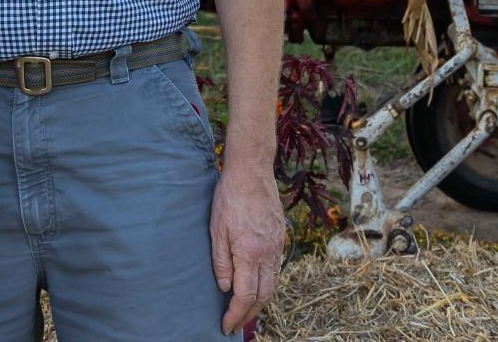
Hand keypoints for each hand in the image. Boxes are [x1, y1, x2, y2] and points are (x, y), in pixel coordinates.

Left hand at [210, 163, 284, 333]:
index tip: (225, 326)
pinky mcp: (280, 238)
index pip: (245, 296)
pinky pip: (276, 269)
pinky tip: (256, 285)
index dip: (235, 315)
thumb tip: (225, 288)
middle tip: (235, 324)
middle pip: (263, 296)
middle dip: (249, 315)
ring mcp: (277, 246)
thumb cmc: (229, 197)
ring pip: (272, 284)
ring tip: (245, 311)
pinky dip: (266, 284)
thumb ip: (221, 262)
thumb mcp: (216, 229)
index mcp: (250, 253)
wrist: (252, 171)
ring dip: (259, 302)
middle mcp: (268, 253)